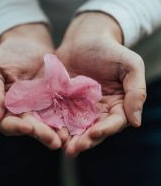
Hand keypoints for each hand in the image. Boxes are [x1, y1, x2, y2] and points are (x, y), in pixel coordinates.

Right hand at [0, 23, 61, 148]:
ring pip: (48, 123)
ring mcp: (40, 108)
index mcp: (4, 109)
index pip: (7, 124)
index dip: (16, 127)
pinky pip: (61, 111)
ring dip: (56, 132)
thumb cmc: (5, 55)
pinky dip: (67, 118)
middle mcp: (23, 112)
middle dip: (42, 134)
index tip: (27, 127)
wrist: (27, 43)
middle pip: (31, 127)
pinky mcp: (55, 100)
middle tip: (54, 142)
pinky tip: (76, 124)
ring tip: (66, 138)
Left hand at [57, 12, 145, 156]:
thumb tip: (136, 122)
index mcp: (117, 105)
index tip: (94, 133)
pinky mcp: (64, 103)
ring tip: (60, 146)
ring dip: (69, 138)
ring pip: (76, 128)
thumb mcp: (130, 66)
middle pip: (94, 131)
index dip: (106, 130)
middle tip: (73, 149)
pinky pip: (60, 116)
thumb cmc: (110, 50)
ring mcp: (80, 108)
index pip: (114, 122)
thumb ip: (136, 91)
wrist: (85, 37)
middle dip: (84, 141)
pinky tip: (48, 131)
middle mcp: (99, 111)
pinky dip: (55, 125)